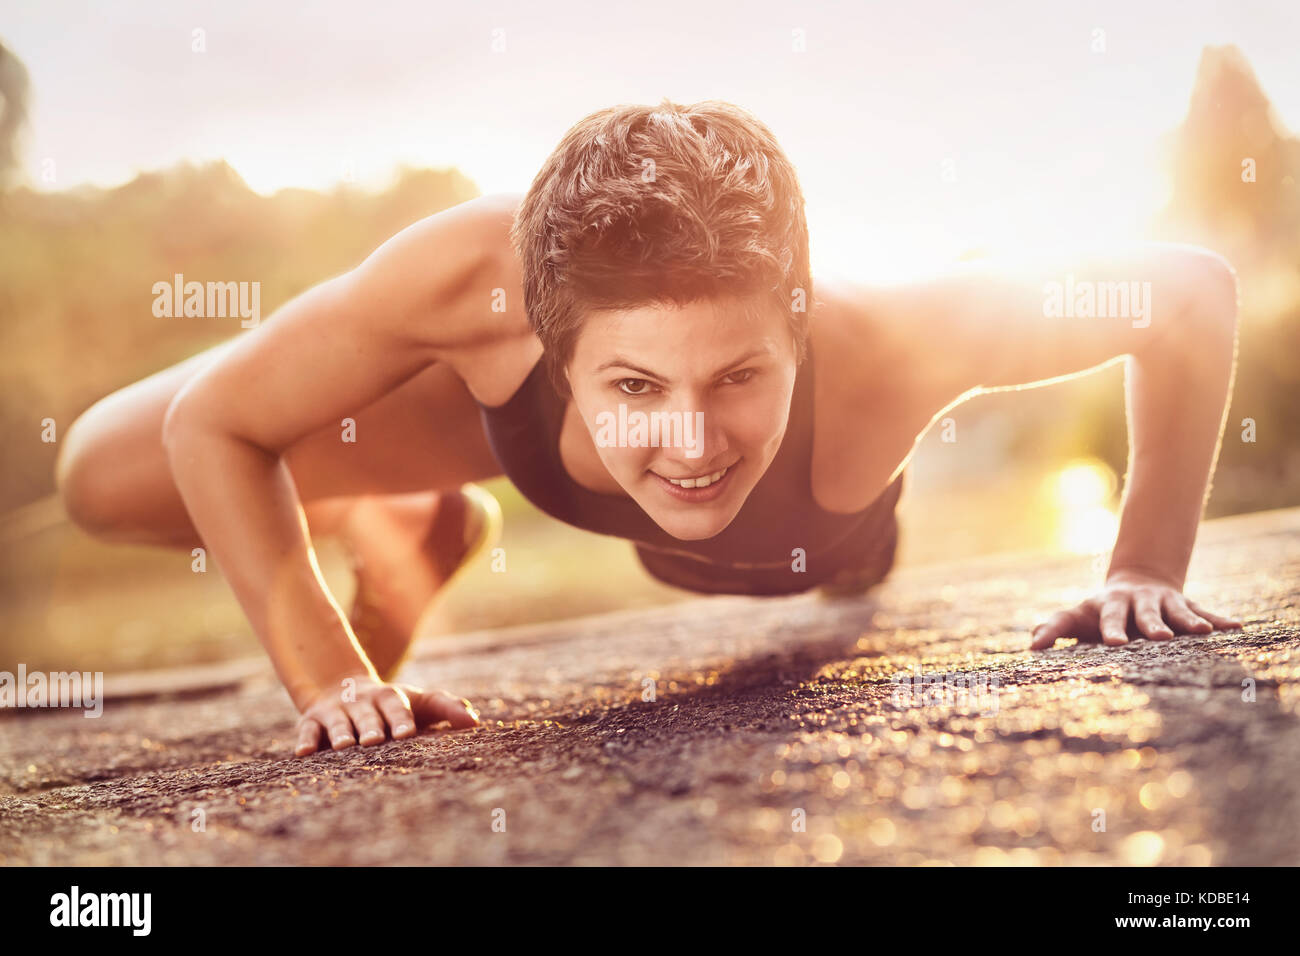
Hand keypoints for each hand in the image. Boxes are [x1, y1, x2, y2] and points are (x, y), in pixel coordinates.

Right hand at [293, 675, 479, 755]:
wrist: (343, 688)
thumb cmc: (394, 705)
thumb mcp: (421, 702)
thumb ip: (448, 708)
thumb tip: (476, 721)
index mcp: (391, 698)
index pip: (398, 706)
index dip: (402, 718)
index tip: (407, 732)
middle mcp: (363, 703)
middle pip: (368, 715)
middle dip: (371, 726)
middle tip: (374, 740)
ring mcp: (337, 711)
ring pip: (338, 722)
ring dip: (340, 733)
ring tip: (342, 746)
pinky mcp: (313, 721)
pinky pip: (307, 730)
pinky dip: (305, 740)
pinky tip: (304, 753)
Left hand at [1029, 568, 1242, 648]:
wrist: (1134, 583)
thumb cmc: (1098, 612)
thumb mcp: (1075, 617)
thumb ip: (1053, 628)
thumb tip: (1031, 646)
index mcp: (1111, 606)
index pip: (1109, 618)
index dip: (1112, 629)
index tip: (1115, 643)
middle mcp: (1139, 602)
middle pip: (1144, 613)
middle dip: (1151, 625)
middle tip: (1158, 637)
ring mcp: (1164, 603)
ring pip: (1178, 612)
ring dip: (1189, 621)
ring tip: (1203, 632)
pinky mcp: (1186, 605)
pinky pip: (1205, 612)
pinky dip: (1219, 620)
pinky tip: (1236, 628)